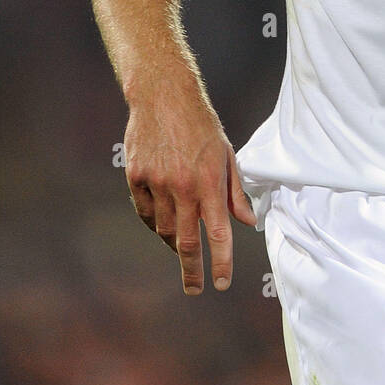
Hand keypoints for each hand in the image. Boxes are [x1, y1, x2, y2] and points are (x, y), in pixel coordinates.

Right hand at [123, 89, 256, 294]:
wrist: (163, 96)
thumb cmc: (201, 125)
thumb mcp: (226, 154)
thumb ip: (235, 191)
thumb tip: (248, 222)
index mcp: (209, 182)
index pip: (219, 233)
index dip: (220, 262)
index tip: (220, 283)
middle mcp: (182, 186)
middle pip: (186, 242)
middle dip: (192, 270)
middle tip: (196, 288)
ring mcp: (156, 182)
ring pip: (164, 230)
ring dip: (175, 245)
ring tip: (183, 250)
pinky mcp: (136, 177)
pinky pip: (146, 213)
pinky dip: (156, 224)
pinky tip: (164, 224)